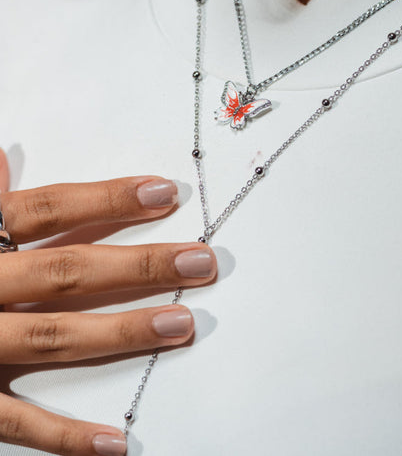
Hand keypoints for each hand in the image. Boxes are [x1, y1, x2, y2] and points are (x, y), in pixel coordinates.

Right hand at [0, 150, 216, 455]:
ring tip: (182, 324)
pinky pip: (13, 424)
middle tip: (201, 261)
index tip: (165, 191)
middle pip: (66, 271)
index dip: (106, 198)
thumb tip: (3, 155)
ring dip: (122, 333)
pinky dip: (64, 437)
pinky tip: (118, 443)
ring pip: (53, 340)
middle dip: (137, 265)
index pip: (47, 210)